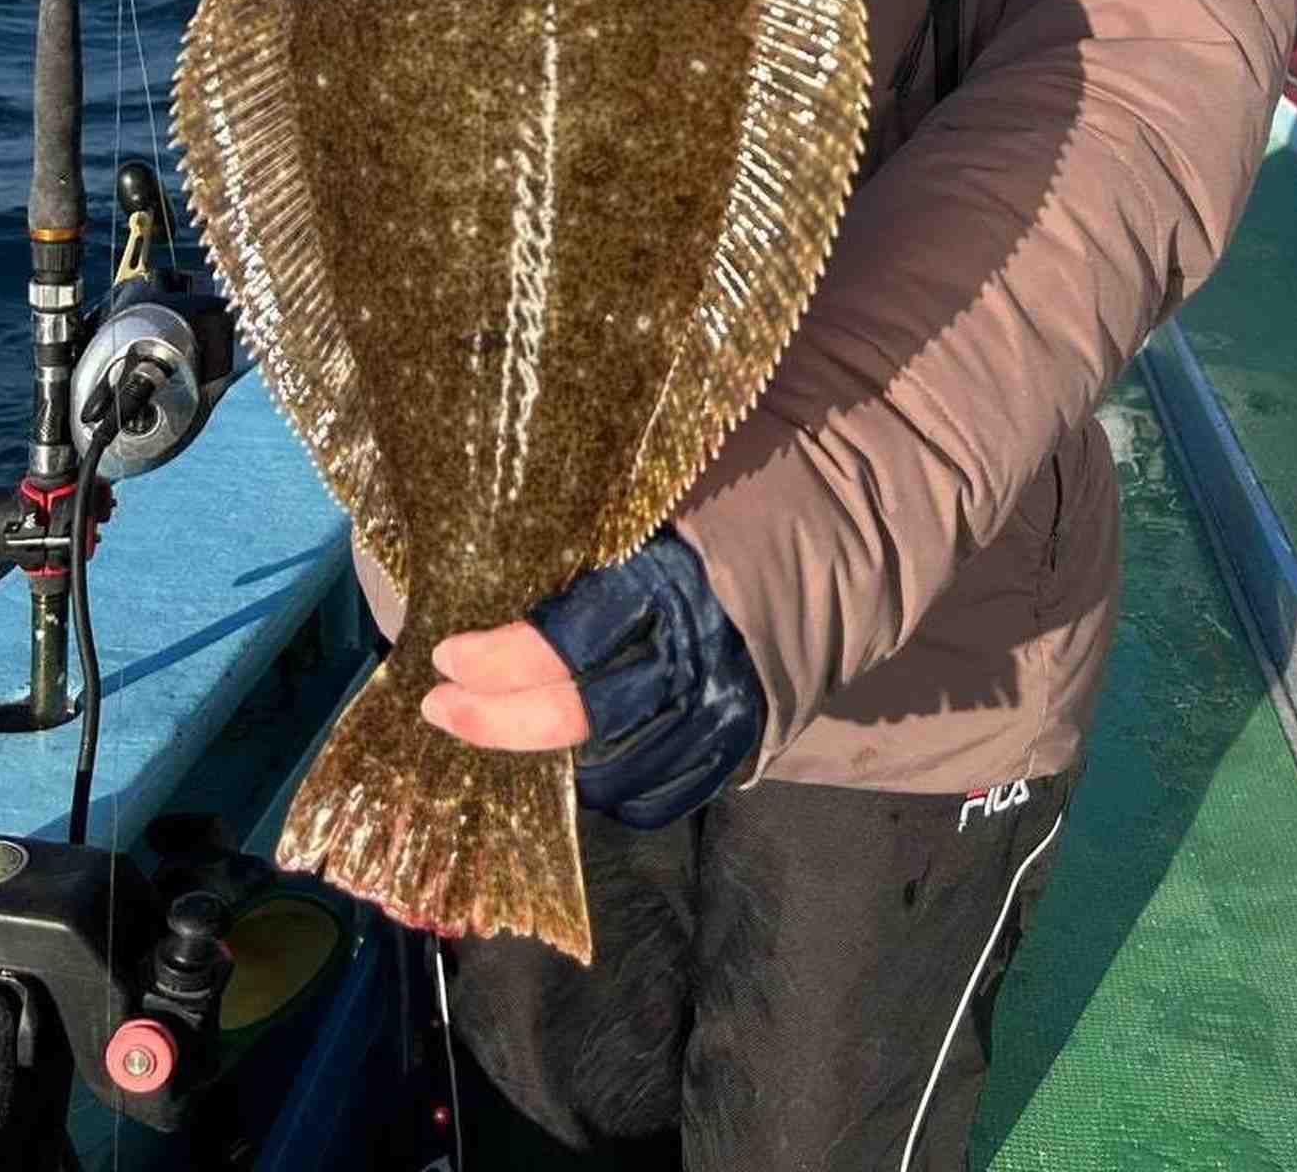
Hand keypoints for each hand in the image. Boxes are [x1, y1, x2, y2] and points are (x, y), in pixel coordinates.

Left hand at [426, 526, 765, 829]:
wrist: (856, 533)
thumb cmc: (747, 502)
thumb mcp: (668, 501)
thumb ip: (598, 540)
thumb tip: (497, 557)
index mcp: (676, 582)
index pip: (568, 638)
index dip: (498, 658)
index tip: (443, 656)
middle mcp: (699, 655)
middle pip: (579, 715)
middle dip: (496, 720)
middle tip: (440, 709)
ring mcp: (725, 708)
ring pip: (613, 767)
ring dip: (547, 757)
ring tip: (506, 728)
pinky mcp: (746, 741)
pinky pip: (664, 795)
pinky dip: (615, 789)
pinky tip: (587, 758)